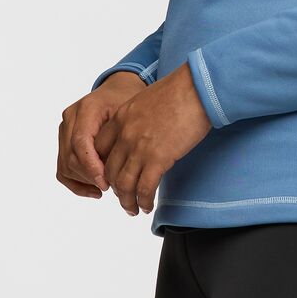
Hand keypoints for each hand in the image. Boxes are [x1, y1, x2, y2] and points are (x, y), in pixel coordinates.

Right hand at [57, 72, 147, 197]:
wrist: (118, 89)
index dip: (91, 166)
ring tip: (107, 186)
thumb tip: (114, 172)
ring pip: (65, 165)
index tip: (106, 183)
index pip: (80, 142)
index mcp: (86, 108)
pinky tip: (95, 191)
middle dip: (90, 176)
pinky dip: (76, 183)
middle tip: (112, 186)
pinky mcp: (63, 140)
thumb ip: (118, 139)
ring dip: (84, 180)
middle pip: (70, 156)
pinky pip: (63, 167)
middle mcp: (70, 117)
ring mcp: (64, 128)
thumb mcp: (128, 114)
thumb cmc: (127, 100)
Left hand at [95, 61, 212, 216]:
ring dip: (126, 201)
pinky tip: (148, 206)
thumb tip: (142, 132)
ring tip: (133, 209)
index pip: (99, 149)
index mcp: (120, 118)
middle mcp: (124, 134)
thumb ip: (137, 117)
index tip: (111, 176)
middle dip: (114, 188)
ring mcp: (139, 147)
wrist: (197, 88)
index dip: (103, 167)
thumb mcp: (147, 100)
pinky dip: (143, 201)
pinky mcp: (158, 158)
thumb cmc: (180, 90)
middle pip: (108, 170)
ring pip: (123, 184)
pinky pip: (144, 189)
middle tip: (123, 197)